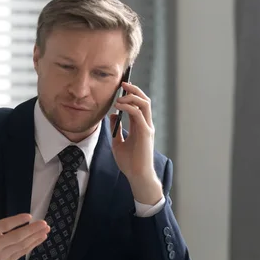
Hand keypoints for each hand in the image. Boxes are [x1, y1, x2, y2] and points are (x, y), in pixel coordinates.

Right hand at [0, 184, 49, 259]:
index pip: (3, 226)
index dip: (17, 221)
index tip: (29, 216)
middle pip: (15, 237)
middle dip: (31, 230)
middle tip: (44, 223)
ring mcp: (1, 255)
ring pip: (21, 246)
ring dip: (35, 237)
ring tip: (46, 229)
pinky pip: (22, 252)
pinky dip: (33, 245)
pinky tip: (41, 237)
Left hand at [109, 82, 162, 204]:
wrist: (136, 176)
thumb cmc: (129, 162)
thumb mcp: (118, 143)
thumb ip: (116, 129)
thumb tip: (112, 116)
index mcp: (141, 126)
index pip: (139, 105)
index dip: (132, 94)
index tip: (121, 87)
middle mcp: (146, 125)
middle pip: (144, 100)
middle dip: (134, 90)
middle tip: (123, 83)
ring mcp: (147, 128)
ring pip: (144, 104)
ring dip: (132, 97)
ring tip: (119, 97)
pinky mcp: (145, 133)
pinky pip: (138, 115)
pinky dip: (129, 107)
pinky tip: (119, 106)